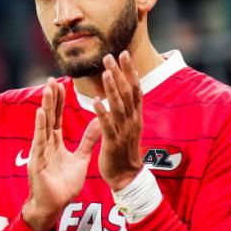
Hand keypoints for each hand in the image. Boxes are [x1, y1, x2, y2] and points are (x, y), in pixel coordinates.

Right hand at [22, 77, 100, 230]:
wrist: (55, 205)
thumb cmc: (64, 184)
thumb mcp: (81, 158)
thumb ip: (88, 140)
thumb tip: (99, 123)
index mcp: (55, 142)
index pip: (58, 117)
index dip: (59, 101)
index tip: (61, 83)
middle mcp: (46, 143)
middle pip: (49, 116)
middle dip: (51, 98)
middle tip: (51, 79)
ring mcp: (40, 151)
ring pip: (44, 125)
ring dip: (46, 106)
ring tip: (48, 89)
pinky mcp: (37, 160)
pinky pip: (40, 141)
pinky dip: (40, 126)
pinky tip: (41, 112)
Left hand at [93, 51, 143, 190]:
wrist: (126, 177)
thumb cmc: (124, 150)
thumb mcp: (128, 126)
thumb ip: (126, 109)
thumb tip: (123, 91)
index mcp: (135, 116)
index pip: (134, 89)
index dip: (130, 71)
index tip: (124, 54)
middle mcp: (132, 121)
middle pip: (127, 93)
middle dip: (120, 73)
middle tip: (110, 56)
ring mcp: (124, 132)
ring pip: (119, 106)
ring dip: (112, 88)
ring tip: (106, 72)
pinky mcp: (113, 143)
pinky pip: (107, 125)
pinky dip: (102, 112)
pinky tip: (95, 101)